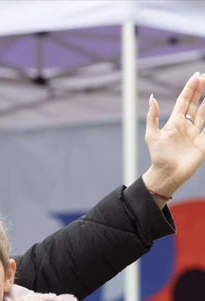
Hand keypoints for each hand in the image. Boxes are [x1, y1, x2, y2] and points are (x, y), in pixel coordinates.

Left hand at [142, 72, 204, 202]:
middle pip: (194, 104)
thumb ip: (153, 117)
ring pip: (203, 113)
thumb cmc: (158, 156)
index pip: (183, 101)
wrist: (167, 174)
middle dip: (200, 90)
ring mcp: (194, 134)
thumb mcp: (152, 135)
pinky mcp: (202, 143)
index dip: (190, 88)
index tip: (197, 76)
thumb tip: (152, 97)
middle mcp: (185, 126)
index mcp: (174, 122)